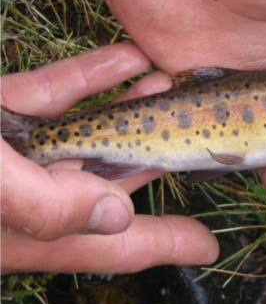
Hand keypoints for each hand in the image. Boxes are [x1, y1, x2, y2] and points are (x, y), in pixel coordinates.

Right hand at [1, 43, 218, 273]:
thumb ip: (53, 209)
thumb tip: (118, 215)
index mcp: (35, 230)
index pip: (114, 244)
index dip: (165, 244)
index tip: (207, 247)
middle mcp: (36, 193)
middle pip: (115, 177)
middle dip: (160, 148)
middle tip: (198, 126)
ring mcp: (20, 151)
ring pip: (89, 129)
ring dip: (132, 105)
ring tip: (168, 83)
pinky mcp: (1, 110)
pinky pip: (53, 92)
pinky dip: (90, 75)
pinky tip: (127, 57)